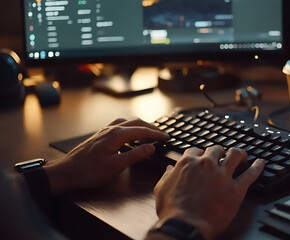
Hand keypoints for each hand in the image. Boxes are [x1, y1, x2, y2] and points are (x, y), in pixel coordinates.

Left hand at [44, 118, 169, 193]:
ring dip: (140, 125)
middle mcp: (110, 129)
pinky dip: (130, 127)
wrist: (66, 172)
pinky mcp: (99, 135)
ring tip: (148, 133)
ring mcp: (103, 131)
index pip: (142, 131)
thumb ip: (136, 155)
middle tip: (161, 134)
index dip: (156, 134)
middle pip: (136, 122)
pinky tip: (129, 134)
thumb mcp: (116, 166)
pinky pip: (119, 125)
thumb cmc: (89, 171)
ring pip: (127, 122)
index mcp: (117, 135)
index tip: (167, 137)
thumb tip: (151, 147)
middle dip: (151, 127)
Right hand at [153, 146, 265, 239]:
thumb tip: (170, 168)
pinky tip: (261, 163)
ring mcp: (222, 176)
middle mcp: (206, 165)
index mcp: (188, 163)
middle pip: (217, 149)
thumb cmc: (173, 211)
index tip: (202, 159)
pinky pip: (251, 174)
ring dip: (239, 154)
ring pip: (235, 154)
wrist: (185, 226)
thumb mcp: (162, 189)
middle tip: (222, 158)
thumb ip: (167, 175)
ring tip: (241, 157)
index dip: (200, 154)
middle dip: (219, 153)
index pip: (196, 150)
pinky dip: (258, 167)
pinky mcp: (236, 189)